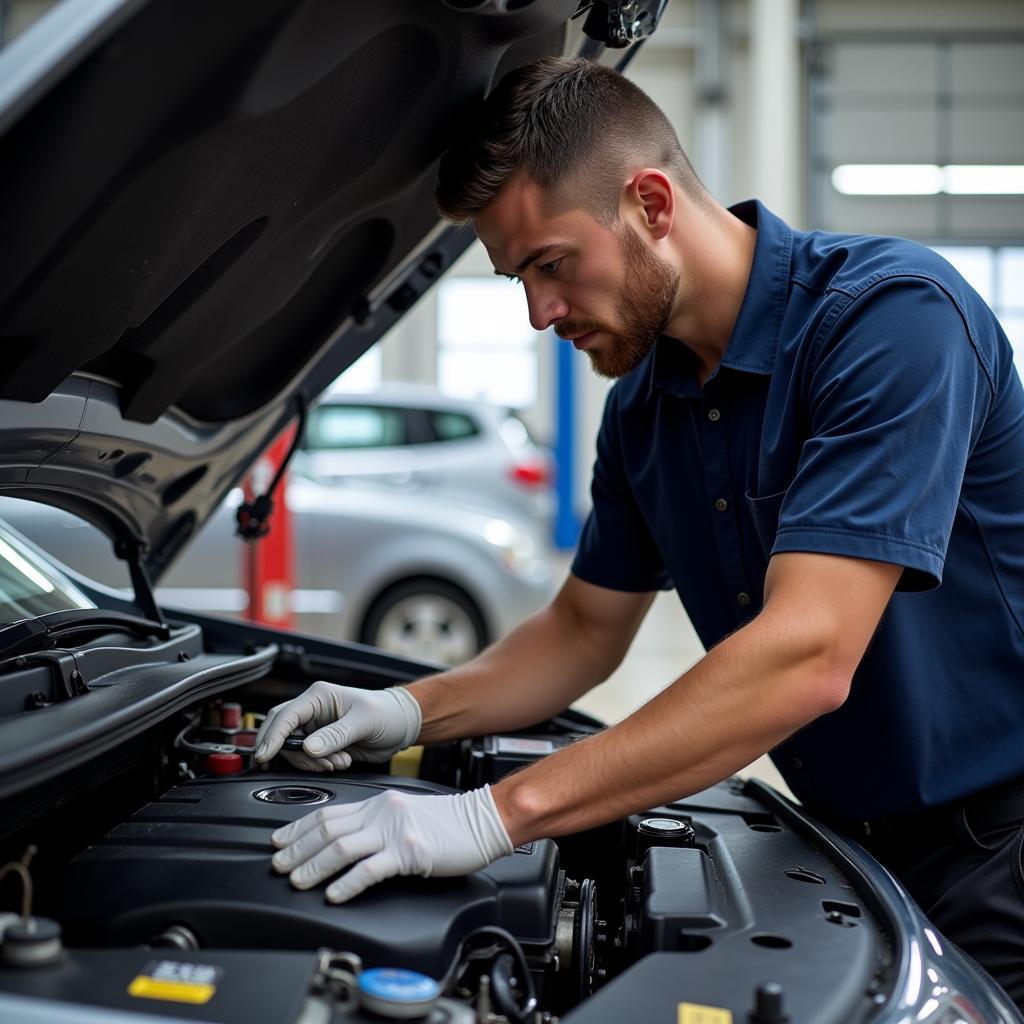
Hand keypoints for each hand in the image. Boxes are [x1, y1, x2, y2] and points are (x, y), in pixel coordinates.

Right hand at [253, 681, 420, 770]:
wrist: (401, 726)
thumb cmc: (387, 713)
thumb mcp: (364, 722)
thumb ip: (336, 735)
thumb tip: (308, 747)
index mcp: (318, 696)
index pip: (285, 715)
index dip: (272, 736)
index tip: (266, 755)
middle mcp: (312, 711)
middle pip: (282, 733)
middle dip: (294, 754)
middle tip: (318, 764)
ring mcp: (315, 729)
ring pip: (293, 750)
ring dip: (312, 763)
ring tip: (340, 761)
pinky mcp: (321, 744)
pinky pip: (307, 759)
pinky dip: (319, 766)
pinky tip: (340, 761)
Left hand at [269, 786, 513, 901]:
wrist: (482, 821)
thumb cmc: (448, 822)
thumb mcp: (404, 814)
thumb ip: (375, 824)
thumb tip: (343, 842)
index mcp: (378, 803)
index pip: (328, 812)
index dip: (298, 828)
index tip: (279, 842)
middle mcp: (381, 813)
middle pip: (327, 828)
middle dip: (297, 849)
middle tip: (277, 866)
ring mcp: (394, 831)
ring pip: (341, 846)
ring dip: (314, 866)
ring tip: (297, 881)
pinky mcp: (409, 851)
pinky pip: (370, 868)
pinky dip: (347, 882)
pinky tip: (334, 894)